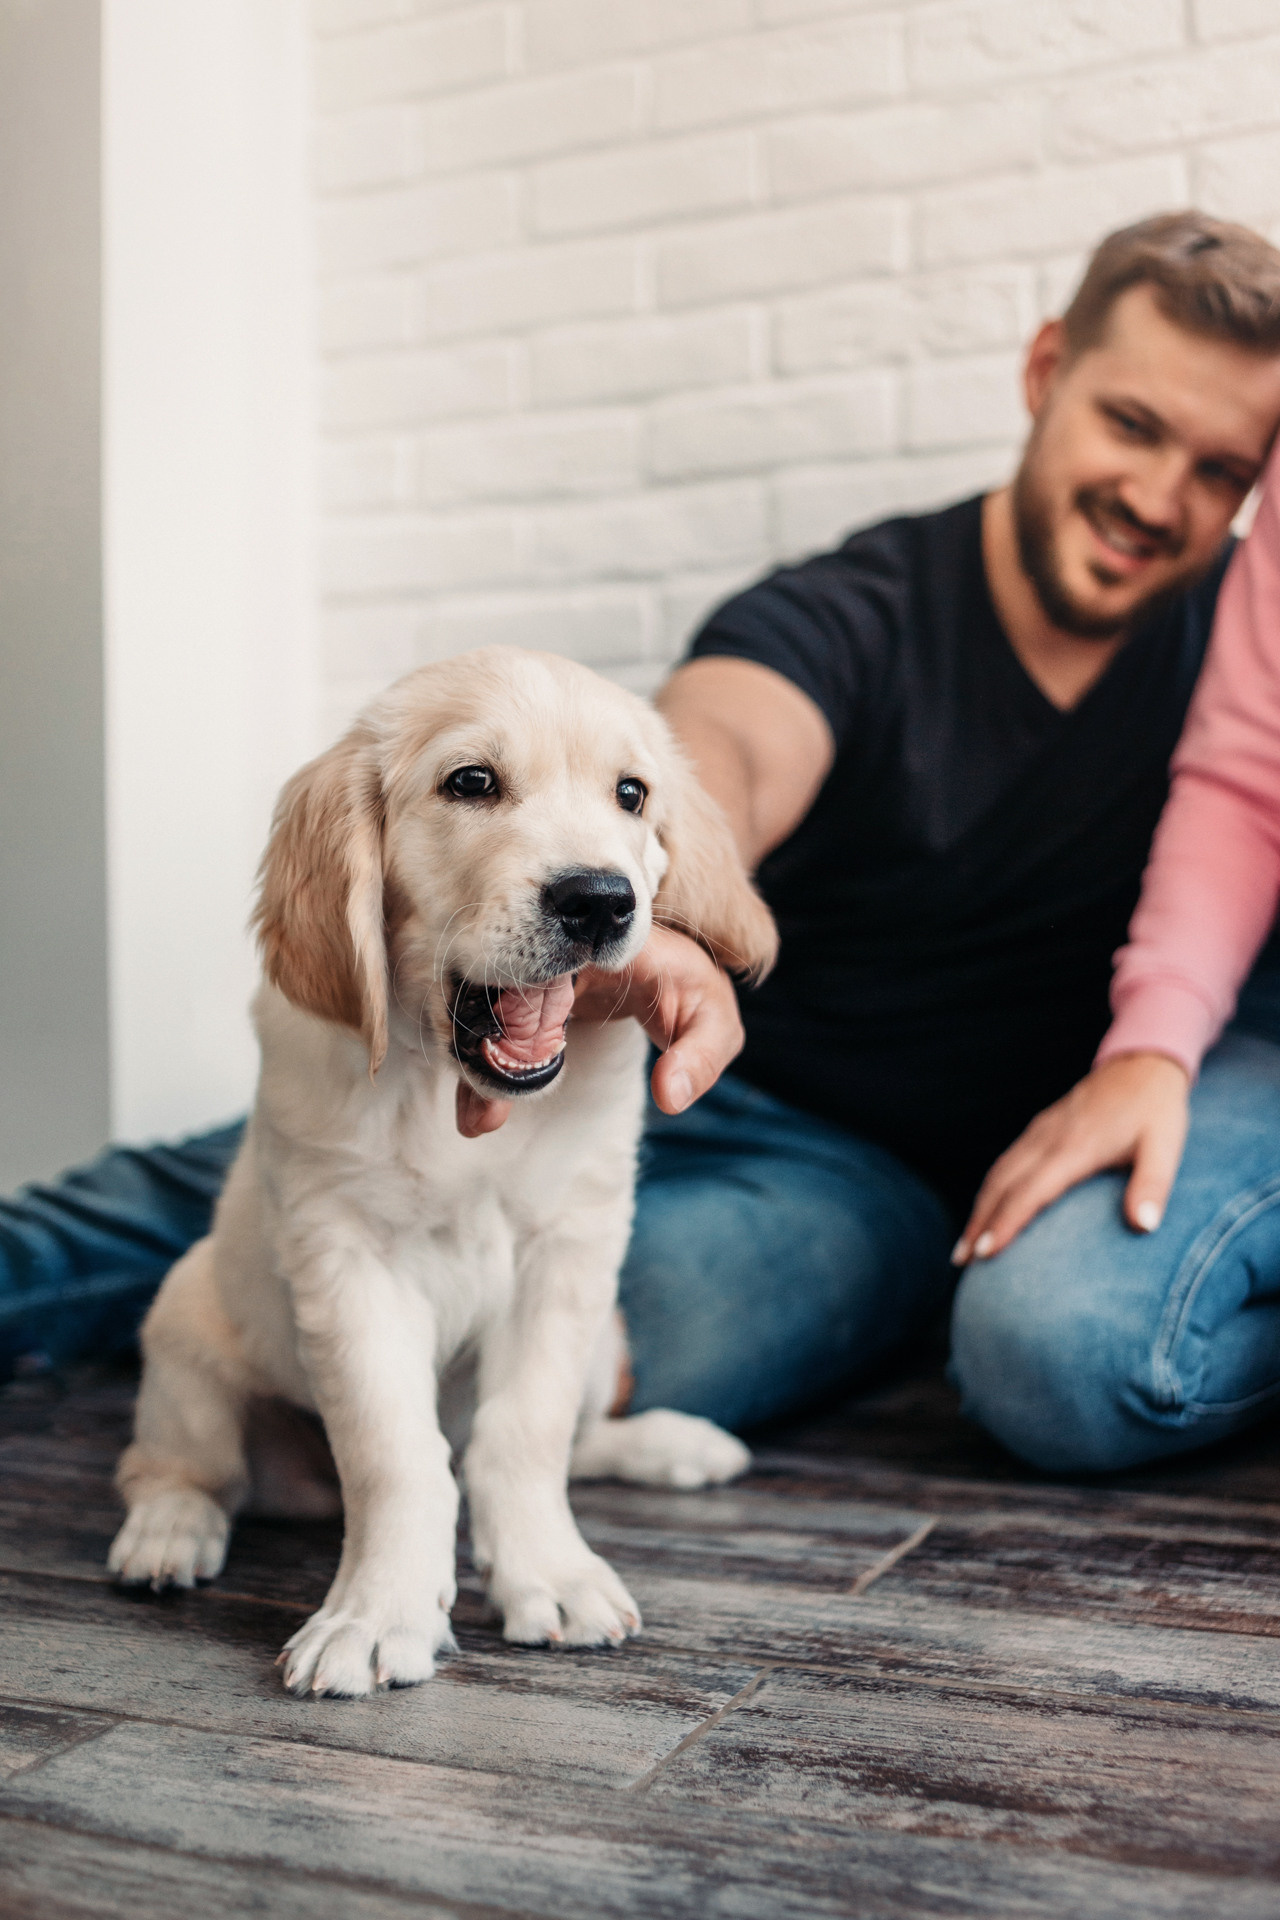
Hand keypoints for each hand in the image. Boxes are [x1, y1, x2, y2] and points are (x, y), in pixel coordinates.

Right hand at [455, 926, 744, 1137]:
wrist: (666, 972)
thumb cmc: (691, 992)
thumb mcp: (712, 1020)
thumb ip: (701, 1055)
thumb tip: (670, 1096)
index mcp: (607, 944)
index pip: (552, 969)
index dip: (527, 1015)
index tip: (514, 1066)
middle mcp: (563, 950)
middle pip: (509, 992)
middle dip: (492, 1051)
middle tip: (486, 1109)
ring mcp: (540, 972)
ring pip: (494, 1014)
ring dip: (481, 1065)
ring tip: (479, 1117)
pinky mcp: (528, 996)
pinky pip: (499, 1029)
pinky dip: (488, 1068)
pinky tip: (480, 1112)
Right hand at [953, 1052, 1190, 1263]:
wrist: (1141, 1063)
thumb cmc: (1156, 1110)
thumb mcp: (1166, 1147)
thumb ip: (1152, 1186)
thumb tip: (1144, 1227)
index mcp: (1076, 1147)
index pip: (1031, 1190)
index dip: (1006, 1222)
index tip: (985, 1253)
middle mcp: (1048, 1139)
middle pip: (1001, 1184)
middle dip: (978, 1223)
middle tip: (962, 1261)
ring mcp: (1040, 1132)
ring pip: (997, 1172)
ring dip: (978, 1208)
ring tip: (965, 1246)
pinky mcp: (1039, 1128)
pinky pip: (1005, 1162)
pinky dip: (990, 1190)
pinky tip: (986, 1208)